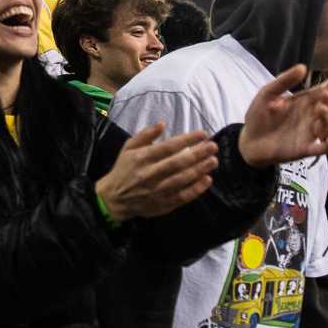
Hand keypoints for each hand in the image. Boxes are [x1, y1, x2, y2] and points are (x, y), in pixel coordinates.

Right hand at [95, 124, 217, 220]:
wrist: (114, 198)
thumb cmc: (124, 169)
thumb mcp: (128, 147)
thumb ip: (145, 134)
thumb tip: (163, 123)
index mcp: (141, 158)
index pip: (168, 147)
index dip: (187, 140)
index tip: (203, 134)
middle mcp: (149, 174)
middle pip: (178, 163)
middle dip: (198, 154)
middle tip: (213, 147)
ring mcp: (156, 191)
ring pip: (182, 180)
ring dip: (200, 170)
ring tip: (213, 161)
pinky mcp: (162, 205)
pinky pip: (182, 197)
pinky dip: (196, 189)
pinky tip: (207, 180)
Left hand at [238, 66, 327, 166]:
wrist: (248, 141)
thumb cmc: (257, 116)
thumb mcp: (267, 94)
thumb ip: (284, 81)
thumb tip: (303, 67)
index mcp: (302, 102)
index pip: (323, 93)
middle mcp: (309, 116)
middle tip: (326, 95)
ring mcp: (308, 133)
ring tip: (321, 109)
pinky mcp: (304, 149)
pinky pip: (321, 149)